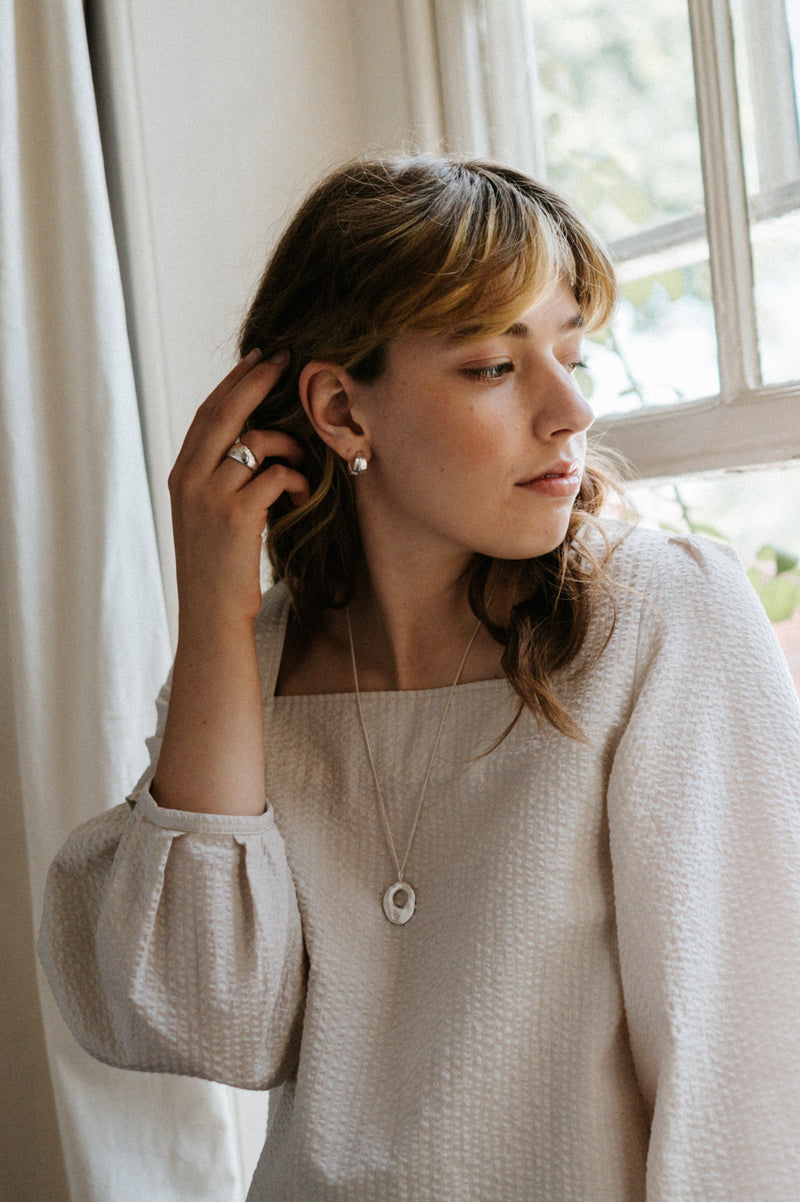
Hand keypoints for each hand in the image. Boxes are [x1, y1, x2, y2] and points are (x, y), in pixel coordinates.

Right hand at [168, 349, 308, 629]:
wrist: (211, 616)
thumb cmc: (219, 569)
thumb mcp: (207, 516)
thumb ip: (220, 479)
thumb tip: (256, 445)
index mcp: (181, 474)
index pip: (209, 413)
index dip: (235, 382)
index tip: (260, 358)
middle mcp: (190, 478)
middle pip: (226, 411)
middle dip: (258, 380)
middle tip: (287, 360)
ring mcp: (211, 495)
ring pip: (259, 442)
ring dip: (291, 447)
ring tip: (304, 467)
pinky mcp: (237, 515)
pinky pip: (279, 475)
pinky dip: (298, 480)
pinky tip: (304, 498)